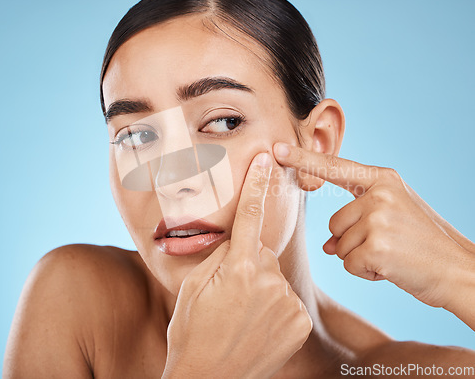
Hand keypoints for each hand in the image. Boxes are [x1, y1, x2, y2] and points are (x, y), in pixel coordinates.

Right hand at [162, 153, 311, 378]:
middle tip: (229, 294)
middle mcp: (268, 280)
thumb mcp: (195, 286)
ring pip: (274, 278)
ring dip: (261, 288)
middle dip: (247, 264)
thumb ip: (221, 256)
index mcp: (238, 267)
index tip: (266, 160)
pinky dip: (275, 307)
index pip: (250, 215)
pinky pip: (286, 300)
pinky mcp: (299, 321)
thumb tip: (238, 240)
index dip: (258, 184)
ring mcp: (287, 302)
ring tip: (241, 315)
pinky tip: (258, 326)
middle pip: (261, 254)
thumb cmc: (192, 331)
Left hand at [273, 142, 474, 310]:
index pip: (335, 167)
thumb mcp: (395, 214)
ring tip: (392, 255)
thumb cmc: (424, 243)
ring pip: (338, 245)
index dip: (303, 159)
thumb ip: (359, 218)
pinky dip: (366, 272)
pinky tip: (392, 268)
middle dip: (351, 241)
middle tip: (387, 244)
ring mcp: (378, 217)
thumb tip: (327, 244)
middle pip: (333, 222)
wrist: (459, 270)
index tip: (277, 150)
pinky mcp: (377, 245)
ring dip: (360, 257)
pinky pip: (349, 263)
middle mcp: (379, 193)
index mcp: (383, 179)